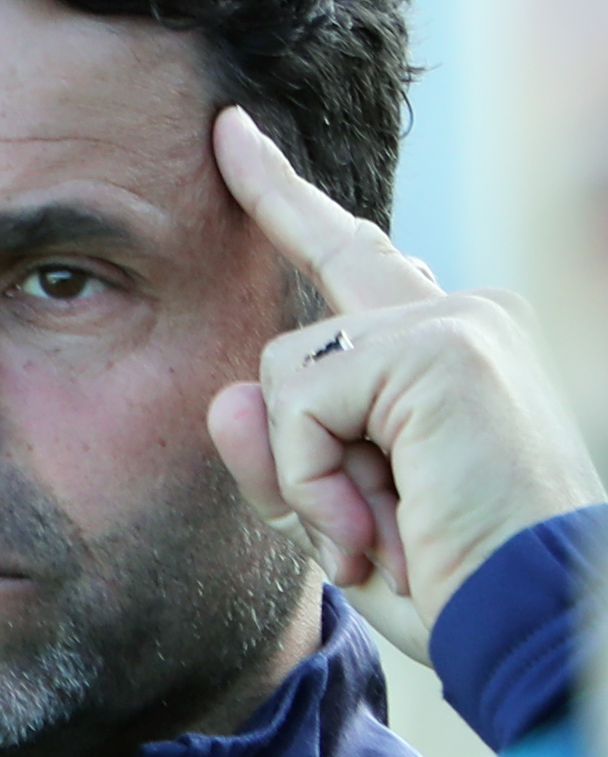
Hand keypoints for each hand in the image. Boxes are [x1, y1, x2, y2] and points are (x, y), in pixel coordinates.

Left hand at [208, 107, 602, 663]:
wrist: (533, 623)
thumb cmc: (456, 584)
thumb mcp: (343, 523)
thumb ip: (282, 462)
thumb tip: (224, 395)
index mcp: (449, 345)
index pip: (350, 254)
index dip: (281, 196)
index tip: (229, 133)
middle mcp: (460, 313)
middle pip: (299, 327)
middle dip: (294, 436)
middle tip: (356, 496)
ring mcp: (454, 321)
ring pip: (286, 375)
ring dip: (307, 476)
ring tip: (381, 531)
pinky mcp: (440, 347)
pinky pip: (303, 405)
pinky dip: (316, 480)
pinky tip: (377, 523)